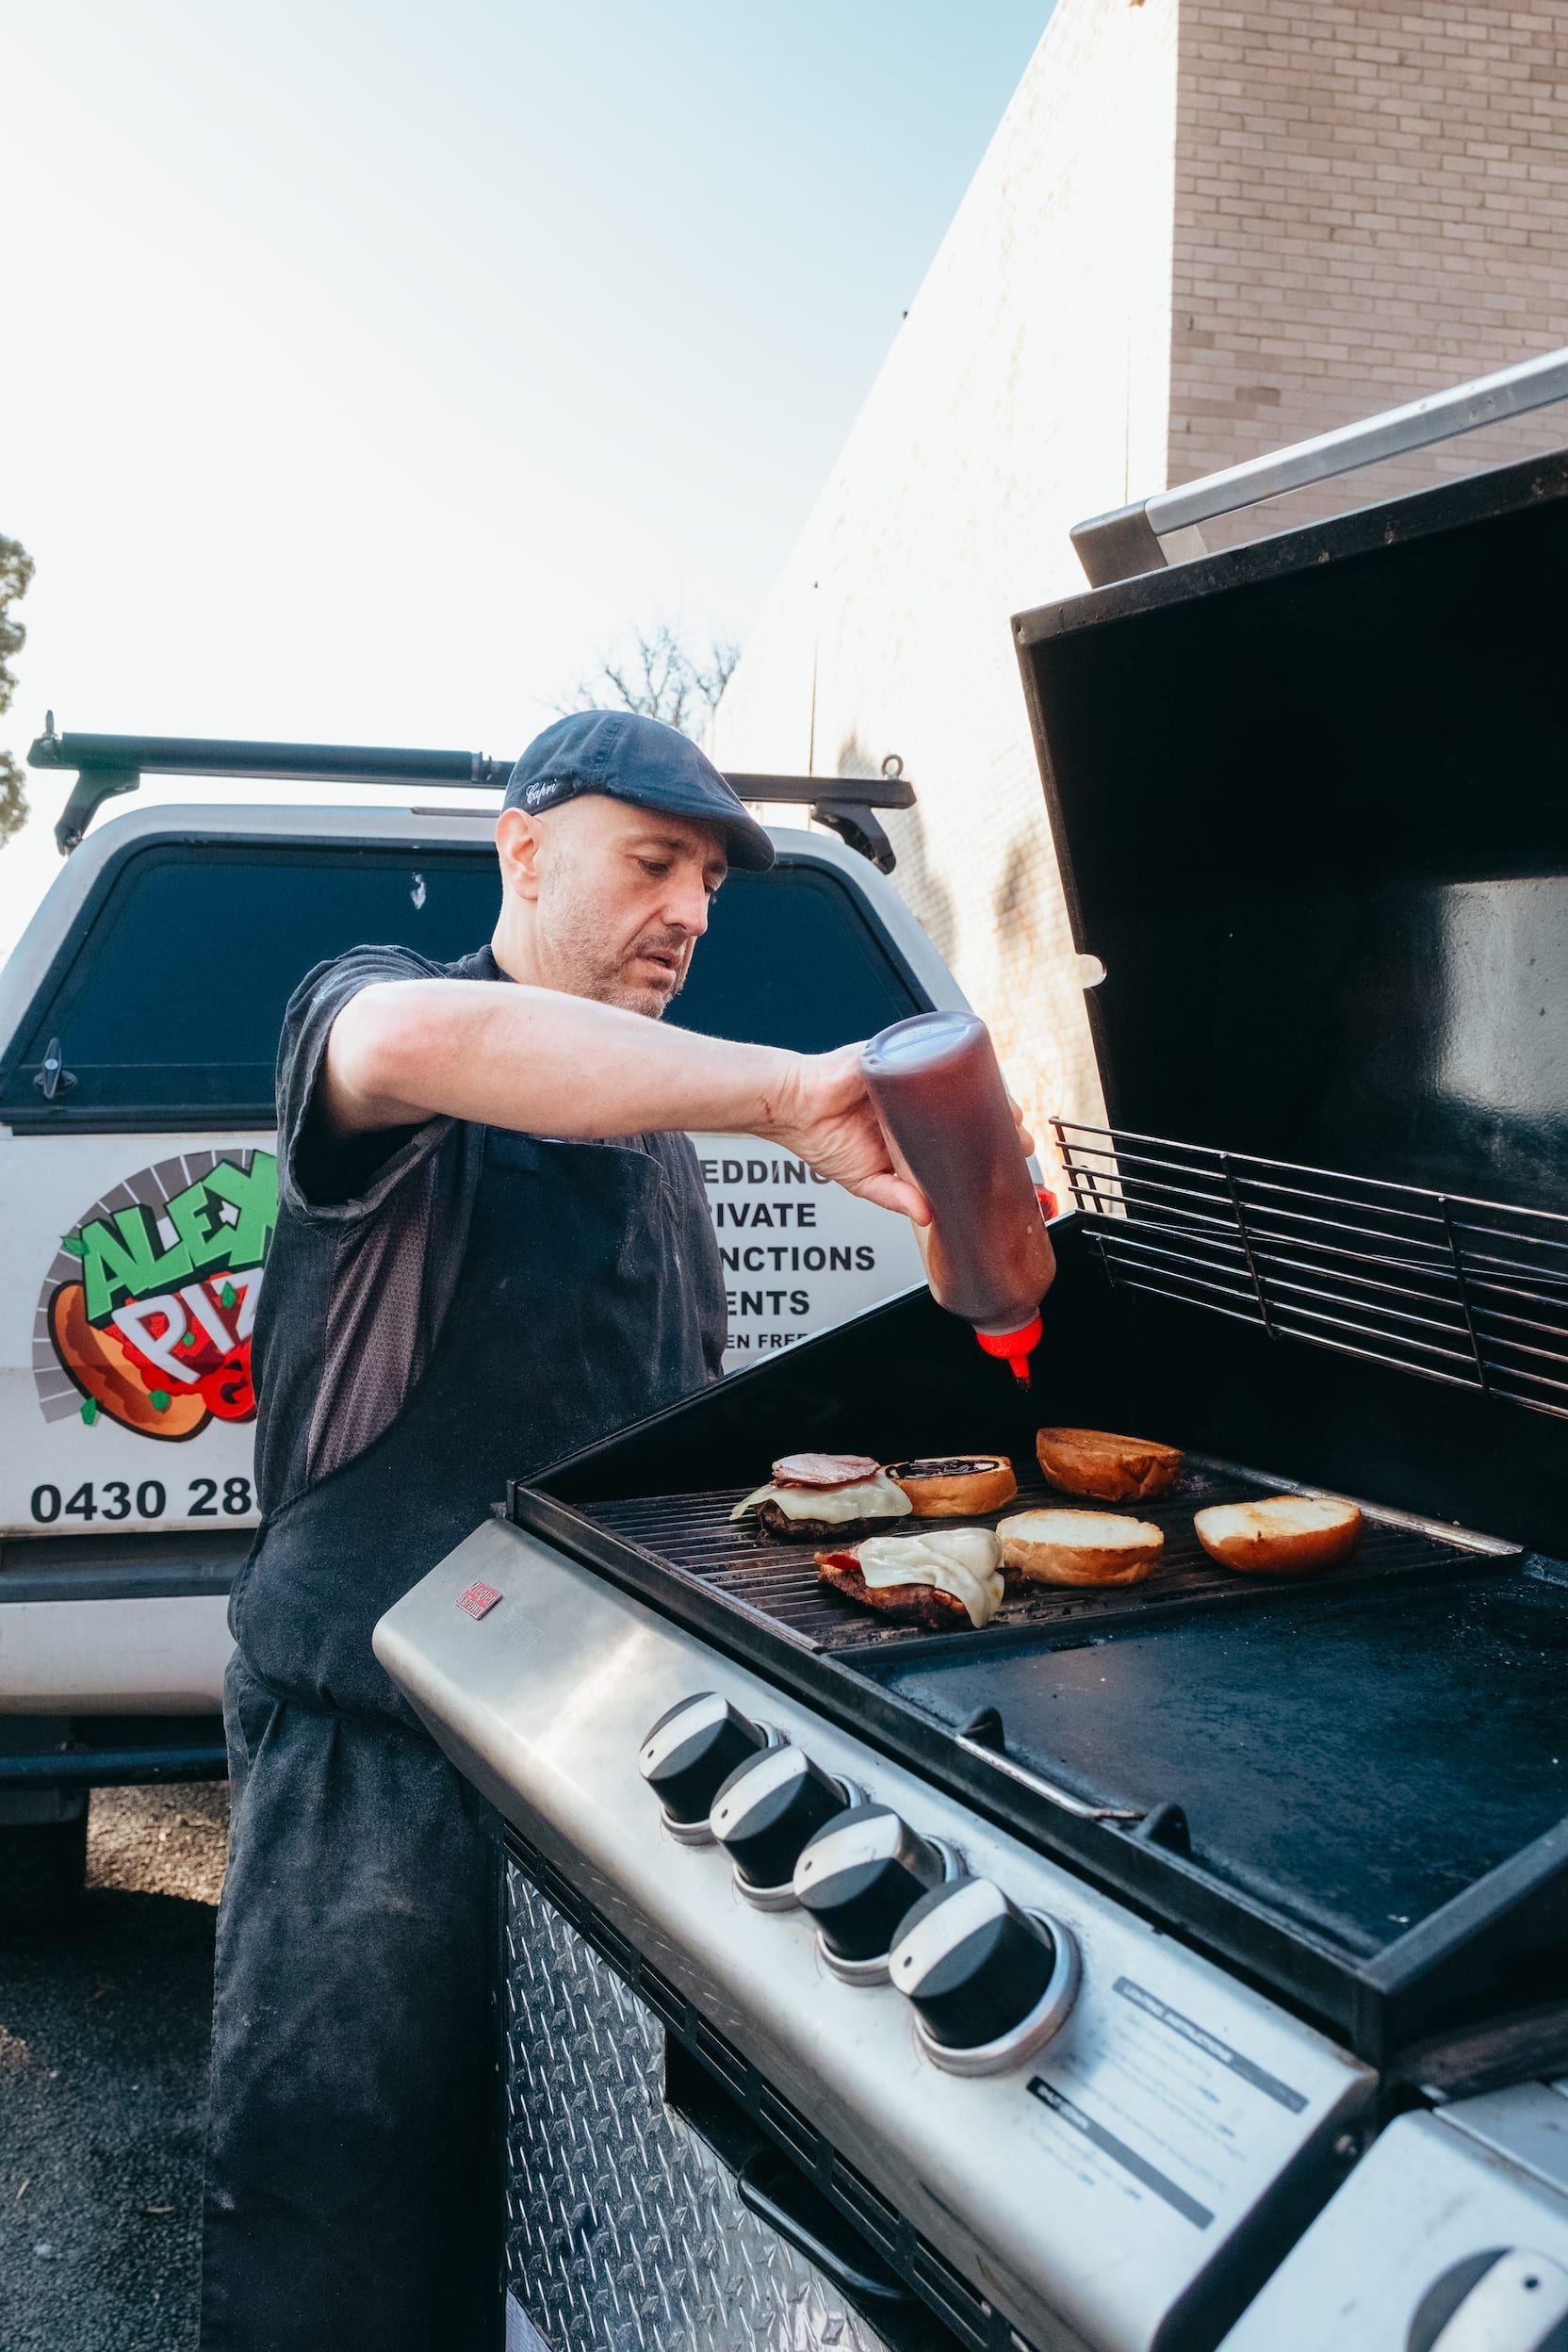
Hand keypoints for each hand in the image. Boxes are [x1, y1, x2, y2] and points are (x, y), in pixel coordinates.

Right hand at [761, 1044, 1034, 1223]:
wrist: (788, 1108)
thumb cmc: (819, 1136)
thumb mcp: (865, 1179)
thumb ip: (897, 1197)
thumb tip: (927, 1216)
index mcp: (908, 1127)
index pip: (955, 1130)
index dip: (982, 1140)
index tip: (1009, 1153)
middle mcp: (911, 1098)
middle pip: (963, 1101)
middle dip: (994, 1116)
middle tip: (1016, 1132)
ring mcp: (904, 1076)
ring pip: (953, 1077)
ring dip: (982, 1091)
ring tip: (1003, 1109)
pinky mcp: (892, 1057)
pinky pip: (927, 1053)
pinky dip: (952, 1059)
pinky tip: (974, 1074)